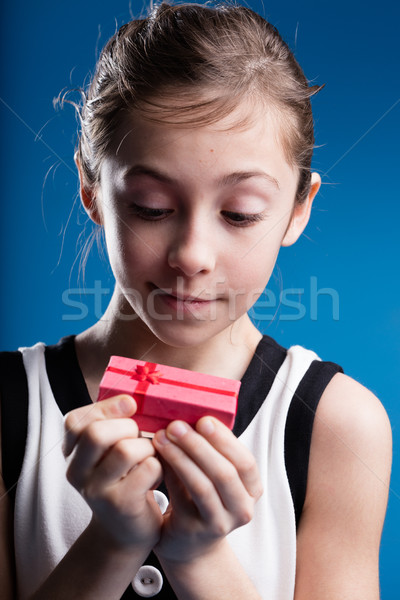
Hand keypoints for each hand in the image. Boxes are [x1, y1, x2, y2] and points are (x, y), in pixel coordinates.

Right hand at [64, 395, 162, 551]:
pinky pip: (148, 469)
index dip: (106, 407)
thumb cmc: (125, 480)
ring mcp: (96, 491)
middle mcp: (77, 473)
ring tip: (150, 458)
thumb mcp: (112, 451)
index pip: (76, 421)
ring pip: (125, 450)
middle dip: (128, 427)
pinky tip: (155, 476)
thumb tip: (132, 399)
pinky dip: (159, 466)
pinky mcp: (121, 504)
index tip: (130, 406)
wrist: (127, 532)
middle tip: (139, 439)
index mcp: (72, 454)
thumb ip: (115, 425)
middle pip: (97, 433)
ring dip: (147, 448)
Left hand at [152, 417, 262, 562]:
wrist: (189, 542)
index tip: (203, 419)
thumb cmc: (201, 498)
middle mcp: (242, 509)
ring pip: (203, 486)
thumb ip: (211, 450)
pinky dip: (170, 473)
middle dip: (199, 445)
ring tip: (162, 437)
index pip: (246, 461)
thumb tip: (191, 414)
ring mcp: (220, 524)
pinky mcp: (195, 531)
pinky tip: (158, 456)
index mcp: (252, 489)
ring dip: (181, 457)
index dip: (225, 440)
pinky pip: (182, 498)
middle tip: (177, 425)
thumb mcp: (215, 474)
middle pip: (225, 473)